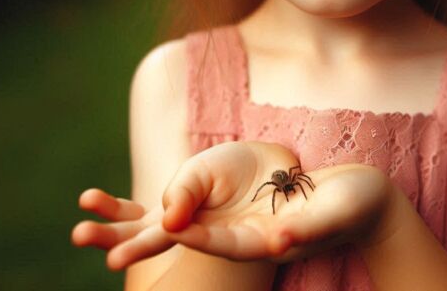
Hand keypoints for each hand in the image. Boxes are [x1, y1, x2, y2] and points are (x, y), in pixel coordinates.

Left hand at [72, 141, 391, 269]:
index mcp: (261, 244)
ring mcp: (232, 225)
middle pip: (182, 240)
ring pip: (173, 225)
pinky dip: (152, 203)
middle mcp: (238, 238)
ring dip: (130, 222)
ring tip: (85, 213)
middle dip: (139, 241)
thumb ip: (305, 228)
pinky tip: (119, 201)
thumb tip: (277, 240)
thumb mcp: (333, 214)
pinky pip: (183, 207)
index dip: (193, 235)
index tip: (165, 228)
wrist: (362, 201)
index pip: (221, 245)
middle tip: (96, 246)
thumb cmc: (354, 206)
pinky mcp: (230, 210)